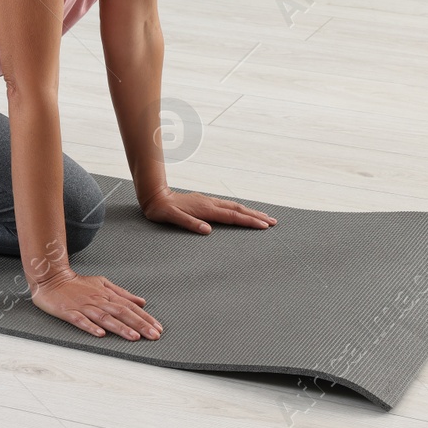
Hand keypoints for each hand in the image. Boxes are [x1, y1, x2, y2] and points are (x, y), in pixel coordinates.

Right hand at [30, 271, 161, 340]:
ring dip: (120, 328)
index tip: (158, 328)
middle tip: (154, 335)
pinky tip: (100, 334)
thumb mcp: (102, 284)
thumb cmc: (77, 284)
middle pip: (121, 312)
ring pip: (105, 318)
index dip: (144, 317)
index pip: (129, 306)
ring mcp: (83, 306)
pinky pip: (81, 321)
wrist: (51, 278)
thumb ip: (122, 293)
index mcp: (106, 294)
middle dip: (139, 324)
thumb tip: (142, 302)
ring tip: (134, 337)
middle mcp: (98, 300)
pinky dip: (91, 327)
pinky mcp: (69, 312)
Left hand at [141, 188, 276, 232]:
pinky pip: (227, 206)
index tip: (264, 225)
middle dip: (256, 216)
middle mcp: (209, 203)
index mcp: (205, 209)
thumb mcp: (172, 218)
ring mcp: (208, 201)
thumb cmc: (162, 210)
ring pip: (234, 207)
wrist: (154, 196)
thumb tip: (207, 231)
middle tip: (273, 222)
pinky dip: (239, 210)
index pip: (232, 216)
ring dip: (250, 212)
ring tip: (264, 217)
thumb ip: (189, 224)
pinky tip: (241, 213)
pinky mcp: (205, 202)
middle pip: (238, 209)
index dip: (249, 221)